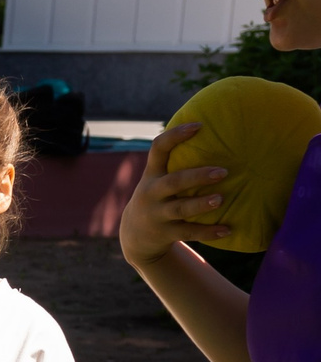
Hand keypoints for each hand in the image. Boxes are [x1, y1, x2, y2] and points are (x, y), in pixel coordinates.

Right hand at [119, 122, 230, 266]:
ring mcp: (156, 214)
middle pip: (173, 182)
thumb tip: (217, 134)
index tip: (199, 125)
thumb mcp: (158, 179)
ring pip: (180, 209)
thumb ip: (178, 163)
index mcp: (152, 175)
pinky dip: (208, 232)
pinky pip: (188, 232)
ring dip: (200, 204)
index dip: (175, 136)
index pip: (158, 149)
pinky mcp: (164, 233)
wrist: (134, 236)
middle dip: (196, 177)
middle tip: (222, 172)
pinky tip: (228, 229)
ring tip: (220, 199)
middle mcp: (151, 193)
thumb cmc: (158, 198)